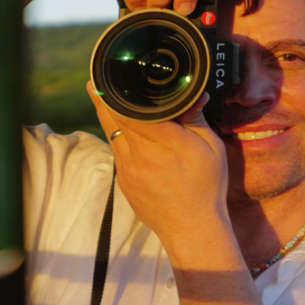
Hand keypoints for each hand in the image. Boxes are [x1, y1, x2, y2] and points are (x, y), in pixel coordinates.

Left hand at [86, 82, 230, 251]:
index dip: (116, 92)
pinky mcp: (124, 182)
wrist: (192, 227)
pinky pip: (118, 153)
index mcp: (164, 140)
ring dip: (107, 116)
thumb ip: (196, 119)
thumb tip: (193, 94)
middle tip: (93, 81)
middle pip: (113, 118)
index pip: (132, 109)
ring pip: (111, 134)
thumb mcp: (211, 148)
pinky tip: (126, 133)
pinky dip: (119, 139)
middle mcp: (140, 153)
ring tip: (102, 98)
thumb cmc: (207, 187)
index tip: (108, 76)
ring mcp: (128, 169)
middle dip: (102, 98)